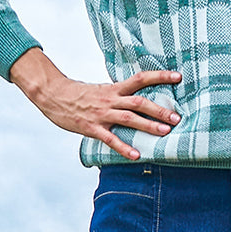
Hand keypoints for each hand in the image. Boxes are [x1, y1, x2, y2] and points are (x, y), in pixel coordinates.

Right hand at [9, 48, 180, 160]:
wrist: (53, 95)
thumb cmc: (79, 95)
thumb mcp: (102, 90)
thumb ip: (120, 95)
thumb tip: (140, 99)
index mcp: (114, 88)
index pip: (141, 78)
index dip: (160, 76)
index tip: (178, 76)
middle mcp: (111, 100)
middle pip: (139, 102)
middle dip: (159, 109)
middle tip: (176, 117)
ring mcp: (102, 114)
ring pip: (129, 118)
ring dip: (148, 125)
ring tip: (165, 132)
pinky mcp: (92, 128)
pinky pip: (110, 139)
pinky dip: (124, 148)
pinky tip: (136, 155)